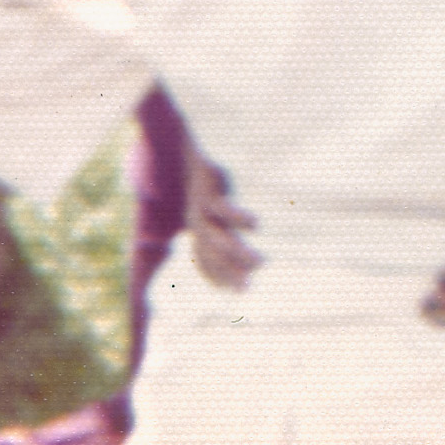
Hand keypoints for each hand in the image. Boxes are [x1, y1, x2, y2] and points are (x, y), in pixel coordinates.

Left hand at [185, 152, 262, 290]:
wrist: (183, 153)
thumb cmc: (203, 184)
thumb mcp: (213, 206)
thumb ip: (225, 226)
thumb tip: (248, 245)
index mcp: (196, 230)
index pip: (205, 263)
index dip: (220, 279)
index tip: (241, 290)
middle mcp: (197, 223)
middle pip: (211, 256)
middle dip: (228, 274)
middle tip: (249, 290)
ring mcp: (203, 209)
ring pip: (217, 237)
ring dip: (237, 253)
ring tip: (261, 263)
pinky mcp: (211, 191)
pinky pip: (225, 209)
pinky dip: (240, 218)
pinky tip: (257, 225)